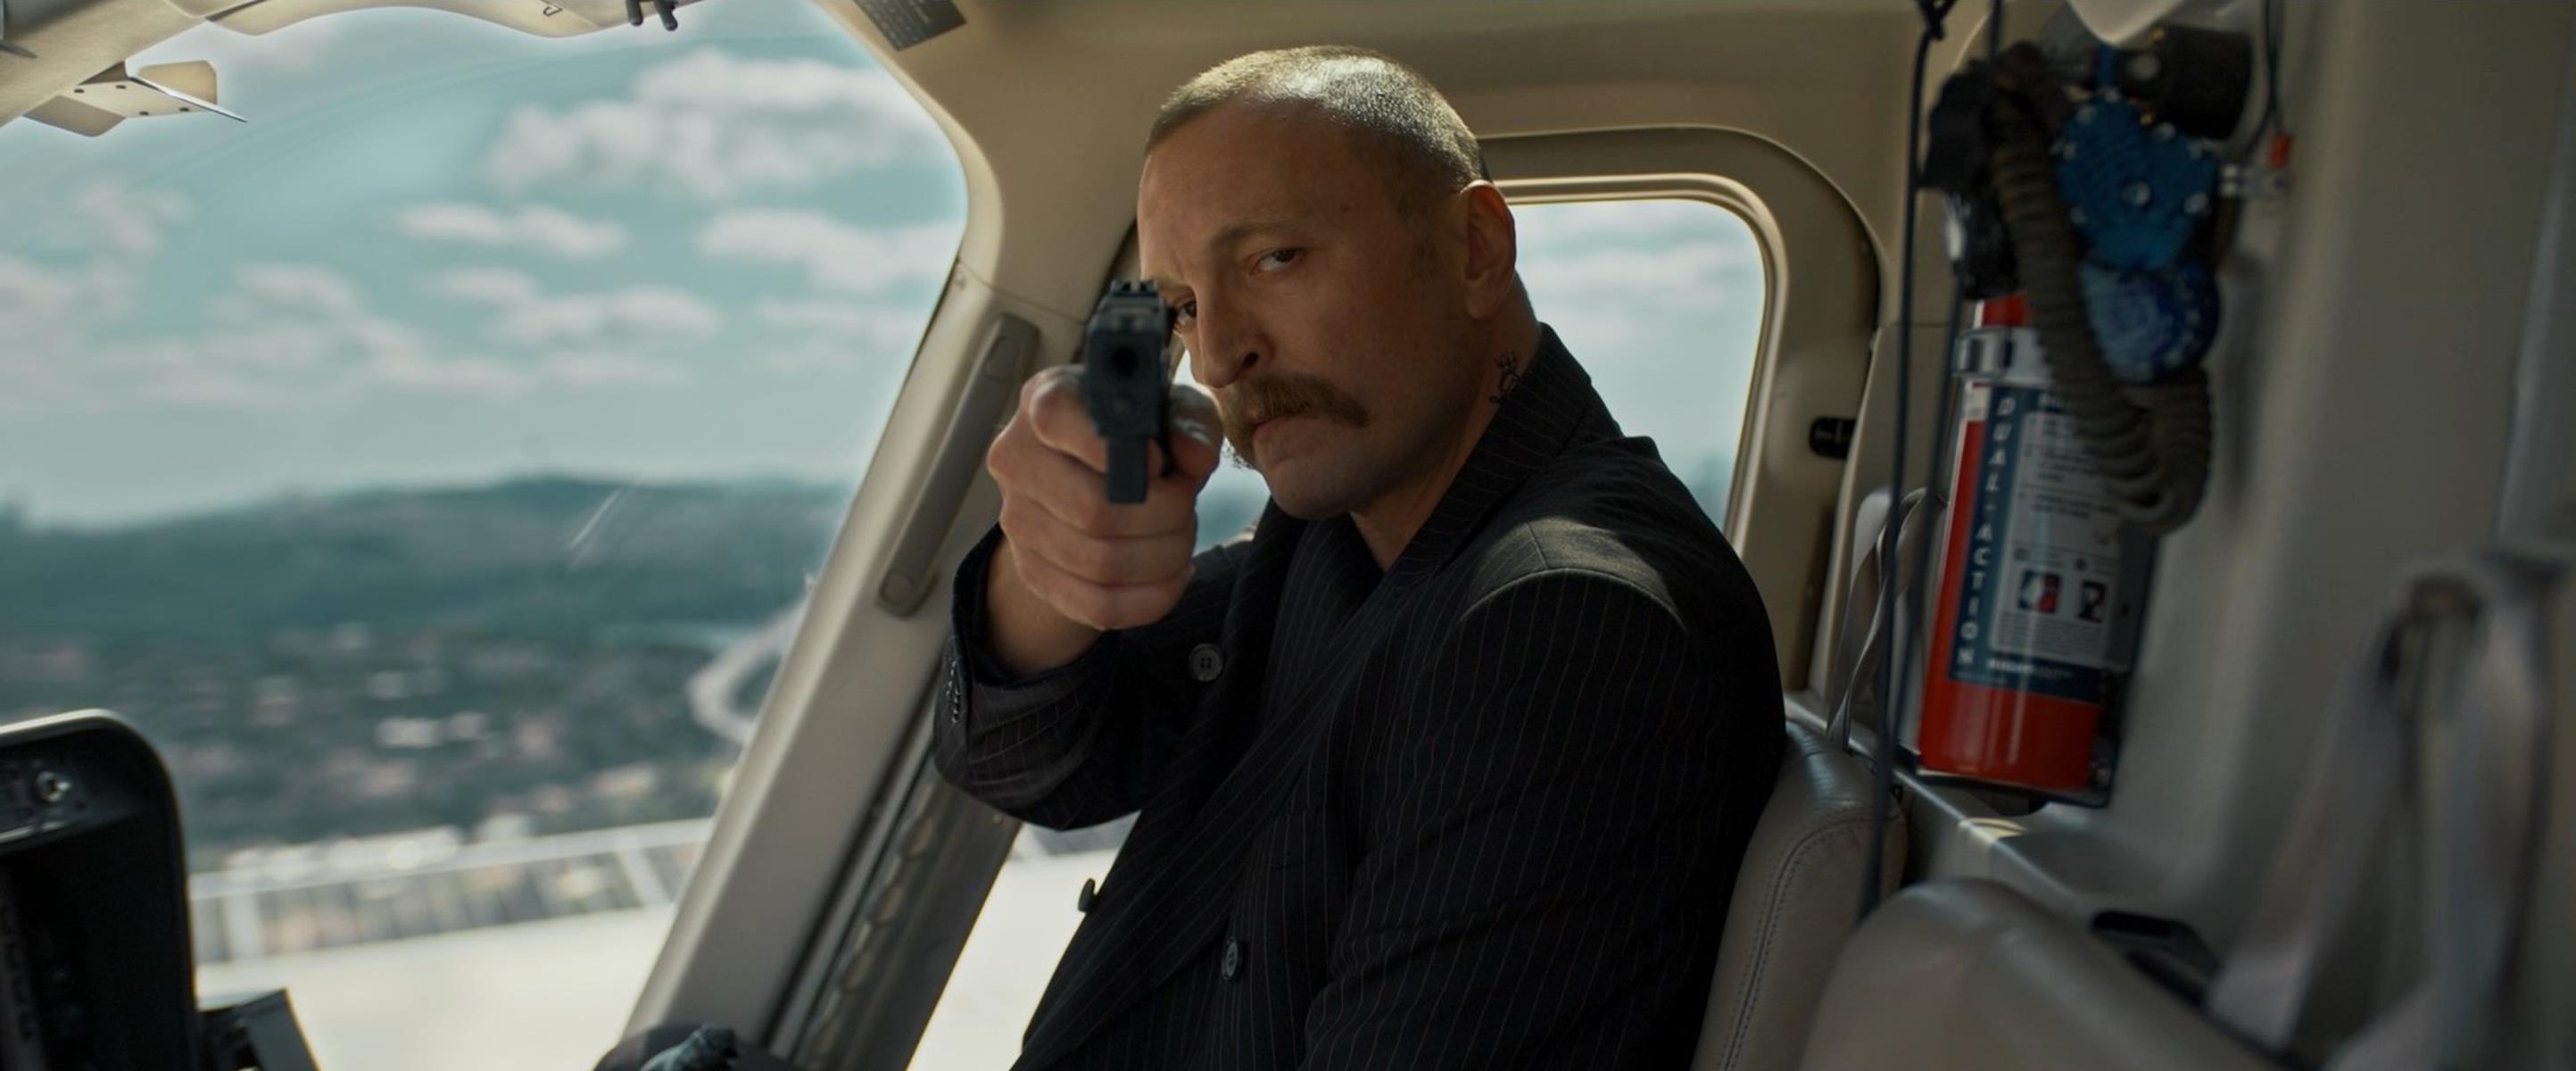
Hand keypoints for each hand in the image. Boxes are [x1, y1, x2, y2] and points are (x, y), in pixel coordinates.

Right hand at [986, 365, 1222, 634]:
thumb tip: (1193, 456)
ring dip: (1163, 556)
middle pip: (1092, 509)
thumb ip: (1192, 423)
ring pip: (1101, 563)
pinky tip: (1172, 574)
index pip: (1055, 419)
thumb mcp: (1175, 413)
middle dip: (1163, 515)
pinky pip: (1097, 605)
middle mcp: (1017, 457)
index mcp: (1046, 399)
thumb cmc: (1141, 435)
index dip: (1115, 449)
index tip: (1158, 462)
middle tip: (1185, 505)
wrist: (1095, 480)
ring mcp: (1016, 520)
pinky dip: (1150, 598)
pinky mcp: (1031, 572)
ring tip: (1181, 535)